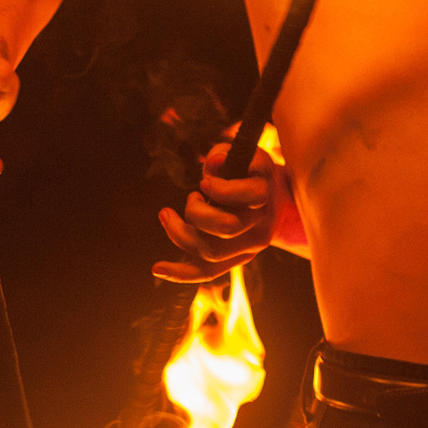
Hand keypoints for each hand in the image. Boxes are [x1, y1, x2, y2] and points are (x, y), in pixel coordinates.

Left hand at [154, 138, 286, 282]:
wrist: (269, 199)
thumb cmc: (247, 171)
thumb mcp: (241, 154)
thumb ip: (224, 154)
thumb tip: (212, 164)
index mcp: (266, 193)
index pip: (252, 196)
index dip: (223, 190)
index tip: (204, 183)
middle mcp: (262, 225)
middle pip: (227, 226)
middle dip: (196, 212)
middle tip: (191, 198)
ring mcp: (249, 248)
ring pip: (211, 251)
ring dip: (180, 233)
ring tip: (167, 215)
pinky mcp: (234, 260)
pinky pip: (206, 272)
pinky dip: (180, 273)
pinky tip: (158, 268)